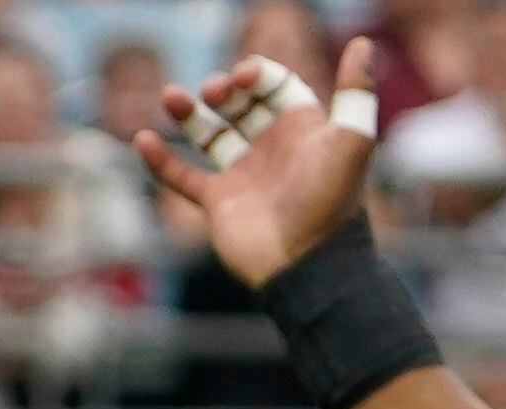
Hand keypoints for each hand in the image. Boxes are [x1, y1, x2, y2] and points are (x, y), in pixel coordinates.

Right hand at [134, 39, 385, 292]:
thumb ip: (356, 93)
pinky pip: (183, 177)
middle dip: (223, 89)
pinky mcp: (218, 204)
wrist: (306, 267)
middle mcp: (272, 150)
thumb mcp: (351, 142)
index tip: (244, 77)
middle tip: (214, 92)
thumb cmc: (329, 204)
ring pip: (209, 133)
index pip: (274, 86)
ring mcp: (243, 176)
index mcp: (302, 131)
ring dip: (187, 112)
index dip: (256, 73)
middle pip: (240, 104)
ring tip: (170, 96)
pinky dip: (160, 161)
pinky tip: (142, 139)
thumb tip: (363, 44)